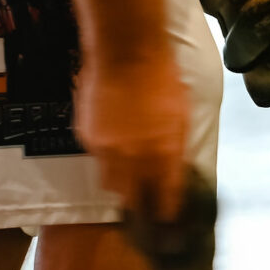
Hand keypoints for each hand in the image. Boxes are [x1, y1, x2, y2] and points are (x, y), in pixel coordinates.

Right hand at [74, 49, 189, 227]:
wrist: (127, 50)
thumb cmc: (163, 77)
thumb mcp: (183, 115)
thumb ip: (176, 149)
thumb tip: (173, 172)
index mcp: (163, 153)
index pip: (165, 200)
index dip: (167, 213)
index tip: (168, 219)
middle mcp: (133, 157)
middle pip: (132, 200)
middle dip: (139, 202)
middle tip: (145, 199)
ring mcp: (107, 149)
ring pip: (110, 182)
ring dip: (121, 180)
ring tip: (129, 167)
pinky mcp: (87, 137)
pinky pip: (96, 158)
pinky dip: (106, 155)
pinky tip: (115, 137)